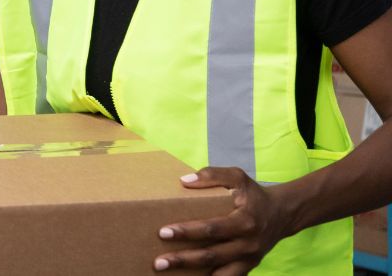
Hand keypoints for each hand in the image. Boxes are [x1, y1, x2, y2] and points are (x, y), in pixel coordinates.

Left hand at [154, 167, 290, 274]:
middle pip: (211, 255)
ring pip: (220, 273)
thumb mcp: (238, 177)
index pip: (212, 229)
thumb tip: (185, 180)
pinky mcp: (248, 267)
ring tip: (167, 273)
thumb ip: (212, 175)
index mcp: (245, 221)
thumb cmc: (254, 195)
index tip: (163, 232)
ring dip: (193, 275)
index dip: (187, 231)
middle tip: (159, 261)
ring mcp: (249, 259)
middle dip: (183, 259)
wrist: (282, 214)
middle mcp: (248, 243)